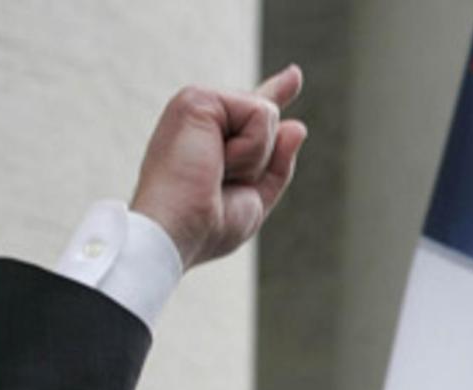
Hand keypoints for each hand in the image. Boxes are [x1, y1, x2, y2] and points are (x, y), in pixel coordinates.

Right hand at [130, 64, 307, 270]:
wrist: (176, 232)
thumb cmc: (207, 225)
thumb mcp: (256, 196)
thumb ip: (278, 163)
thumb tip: (297, 125)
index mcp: (214, 142)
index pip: (253, 114)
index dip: (276, 92)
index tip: (294, 74)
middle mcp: (204, 119)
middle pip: (269, 122)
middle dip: (260, 162)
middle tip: (220, 184)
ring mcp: (198, 104)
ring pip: (268, 115)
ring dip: (255, 156)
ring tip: (216, 172)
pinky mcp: (196, 98)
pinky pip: (260, 114)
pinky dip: (250, 148)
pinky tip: (217, 160)